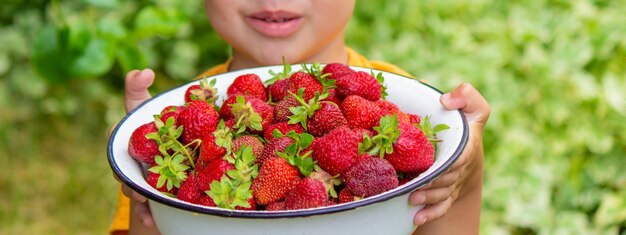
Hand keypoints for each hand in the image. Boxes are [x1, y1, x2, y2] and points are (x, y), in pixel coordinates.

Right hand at [114, 69, 159, 232]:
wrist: (169, 141)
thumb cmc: (152, 122)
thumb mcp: (145, 105)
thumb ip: (138, 89)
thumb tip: (143, 70)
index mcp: (126, 145)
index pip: (118, 149)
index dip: (120, 157)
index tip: (124, 164)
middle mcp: (131, 165)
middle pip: (127, 179)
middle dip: (132, 187)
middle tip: (140, 192)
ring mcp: (142, 181)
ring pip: (138, 195)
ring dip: (142, 205)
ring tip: (149, 212)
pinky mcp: (156, 194)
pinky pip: (151, 209)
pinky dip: (151, 217)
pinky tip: (157, 224)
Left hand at [409, 83, 490, 226]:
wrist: (466, 147)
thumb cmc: (464, 123)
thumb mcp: (471, 106)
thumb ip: (466, 96)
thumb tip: (447, 100)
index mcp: (467, 147)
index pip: (461, 157)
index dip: (451, 163)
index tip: (438, 165)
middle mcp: (461, 168)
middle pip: (448, 179)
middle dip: (433, 184)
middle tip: (414, 186)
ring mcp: (453, 183)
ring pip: (442, 194)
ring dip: (428, 199)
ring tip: (412, 200)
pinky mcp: (446, 193)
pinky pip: (441, 206)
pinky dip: (430, 214)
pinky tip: (416, 219)